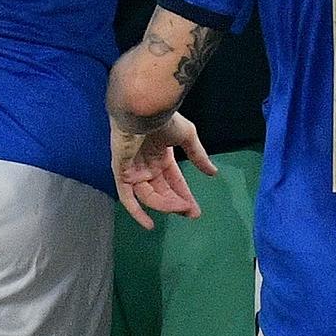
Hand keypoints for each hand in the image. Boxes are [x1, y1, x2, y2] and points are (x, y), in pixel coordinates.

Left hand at [113, 112, 214, 228]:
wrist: (143, 110)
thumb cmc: (164, 119)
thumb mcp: (187, 136)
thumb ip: (198, 156)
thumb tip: (213, 173)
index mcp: (161, 156)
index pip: (174, 182)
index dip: (184, 196)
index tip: (196, 211)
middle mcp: (147, 166)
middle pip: (162, 192)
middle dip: (177, 204)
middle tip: (191, 214)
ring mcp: (133, 171)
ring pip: (150, 196)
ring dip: (166, 205)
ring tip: (182, 209)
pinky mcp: (121, 173)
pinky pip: (127, 198)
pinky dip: (137, 212)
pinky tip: (149, 225)